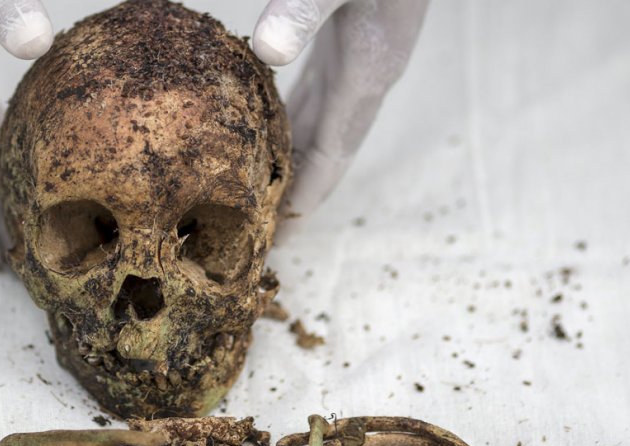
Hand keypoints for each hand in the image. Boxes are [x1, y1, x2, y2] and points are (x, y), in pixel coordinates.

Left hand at [252, 0, 429, 223]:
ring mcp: (361, 57)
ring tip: (266, 189)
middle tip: (266, 230)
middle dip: (298, 190)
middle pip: (328, 149)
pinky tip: (271, 124)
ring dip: (295, 156)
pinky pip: (318, 91)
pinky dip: (292, 115)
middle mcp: (368, 75)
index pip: (334, 153)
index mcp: (367, 72)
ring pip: (322, 122)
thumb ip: (304, 10)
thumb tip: (265, 50)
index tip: (283, 234)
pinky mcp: (349, 37)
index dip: (306, 195)